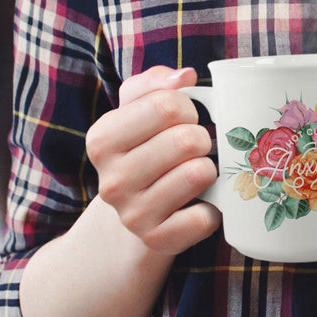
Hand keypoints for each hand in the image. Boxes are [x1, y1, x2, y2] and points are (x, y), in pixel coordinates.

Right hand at [85, 65, 220, 254]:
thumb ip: (155, 83)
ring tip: (193, 174)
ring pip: (200, 173)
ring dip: (209, 170)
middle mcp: (112, 180)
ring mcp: (133, 215)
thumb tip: (183, 75)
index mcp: (102, 139)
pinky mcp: (159, 240)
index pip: (168, 104)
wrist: (138, 216)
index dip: (187, 108)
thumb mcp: (139, 110)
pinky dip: (214, 208)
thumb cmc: (146, 150)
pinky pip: (207, 215)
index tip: (182, 120)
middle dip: (202, 139)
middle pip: (188, 139)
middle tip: (192, 150)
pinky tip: (198, 205)